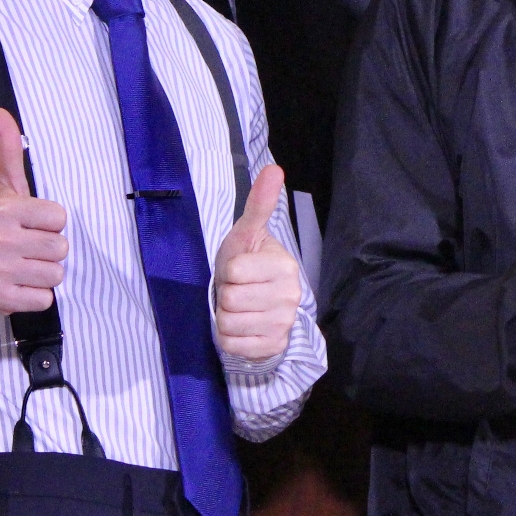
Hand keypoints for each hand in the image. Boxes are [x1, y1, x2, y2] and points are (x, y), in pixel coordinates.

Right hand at [0, 108, 66, 314]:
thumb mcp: (2, 186)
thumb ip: (8, 149)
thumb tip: (0, 112)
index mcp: (3, 211)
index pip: (60, 217)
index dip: (48, 222)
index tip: (28, 224)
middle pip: (61, 247)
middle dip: (47, 249)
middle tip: (24, 247)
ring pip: (56, 274)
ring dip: (43, 273)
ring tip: (21, 265)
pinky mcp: (1, 299)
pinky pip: (45, 299)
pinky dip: (35, 295)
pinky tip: (17, 284)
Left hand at [213, 165, 304, 361]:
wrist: (259, 307)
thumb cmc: (248, 267)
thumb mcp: (248, 235)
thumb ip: (259, 205)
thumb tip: (274, 169)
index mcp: (284, 266)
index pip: (233, 271)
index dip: (227, 271)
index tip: (239, 271)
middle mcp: (290, 296)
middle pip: (230, 298)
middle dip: (225, 295)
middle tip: (238, 290)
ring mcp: (283, 324)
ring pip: (228, 323)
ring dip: (225, 317)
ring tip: (239, 309)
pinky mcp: (272, 346)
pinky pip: (231, 344)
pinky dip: (229, 338)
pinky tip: (242, 328)